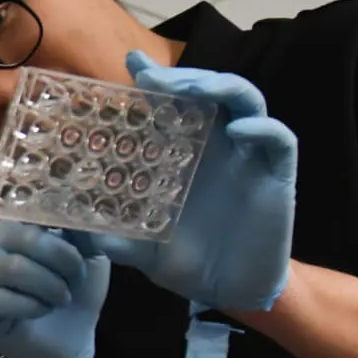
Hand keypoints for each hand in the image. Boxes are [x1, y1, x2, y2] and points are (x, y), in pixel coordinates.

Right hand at [0, 221, 109, 357]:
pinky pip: (1, 299)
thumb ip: (85, 232)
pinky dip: (32, 305)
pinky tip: (44, 310)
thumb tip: (85, 211)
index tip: (80, 236)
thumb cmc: (75, 295)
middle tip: (77, 275)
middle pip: (20, 234)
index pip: (28, 209)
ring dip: (48, 283)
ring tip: (63, 298)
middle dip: (59, 256)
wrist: (67, 345)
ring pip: (12, 267)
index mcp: (15, 228)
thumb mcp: (90, 258)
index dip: (57, 219)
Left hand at [88, 51, 296, 311]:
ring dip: (221, 85)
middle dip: (185, 76)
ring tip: (195, 87)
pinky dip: (262, 128)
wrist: (231, 294)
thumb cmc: (190, 264)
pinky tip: (238, 130)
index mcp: (187, 151)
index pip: (174, 102)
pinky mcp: (277, 175)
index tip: (132, 64)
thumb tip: (78, 234)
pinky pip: (279, 139)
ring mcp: (249, 156)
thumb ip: (116, 239)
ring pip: (246, 99)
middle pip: (209, 88)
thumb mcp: (144, 249)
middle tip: (155, 79)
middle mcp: (218, 144)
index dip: (156, 78)